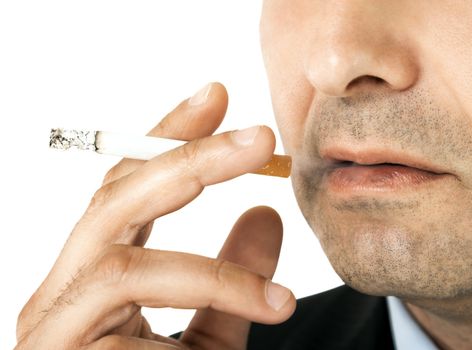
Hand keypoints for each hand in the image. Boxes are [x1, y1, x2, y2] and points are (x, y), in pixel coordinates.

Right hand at [15, 83, 295, 348]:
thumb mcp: (210, 332)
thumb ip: (233, 281)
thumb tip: (268, 214)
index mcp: (99, 269)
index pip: (130, 184)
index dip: (169, 135)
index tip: (216, 95)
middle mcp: (65, 286)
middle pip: (117, 198)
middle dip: (189, 158)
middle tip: (258, 137)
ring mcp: (53, 323)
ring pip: (123, 258)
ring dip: (211, 261)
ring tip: (281, 277)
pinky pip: (135, 310)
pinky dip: (207, 297)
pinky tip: (264, 312)